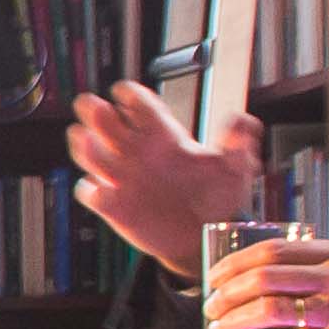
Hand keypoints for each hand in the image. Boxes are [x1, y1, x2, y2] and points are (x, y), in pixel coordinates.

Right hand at [65, 80, 264, 277]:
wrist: (203, 235)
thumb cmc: (217, 197)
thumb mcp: (234, 169)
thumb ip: (238, 143)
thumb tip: (244, 121)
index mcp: (162, 137)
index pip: (139, 105)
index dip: (129, 95)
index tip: (124, 93)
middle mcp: (137, 153)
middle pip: (104, 120)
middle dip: (95, 111)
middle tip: (95, 107)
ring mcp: (122, 177)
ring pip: (89, 152)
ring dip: (84, 145)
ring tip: (88, 142)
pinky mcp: (113, 205)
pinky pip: (89, 192)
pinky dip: (90, 189)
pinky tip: (102, 190)